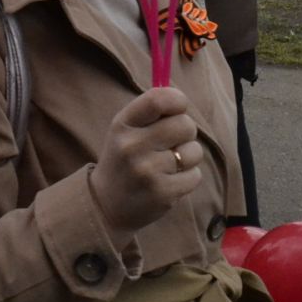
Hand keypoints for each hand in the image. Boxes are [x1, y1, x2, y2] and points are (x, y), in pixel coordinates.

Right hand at [87, 87, 203, 243]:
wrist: (106, 205)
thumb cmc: (123, 159)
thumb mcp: (125, 130)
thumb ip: (150, 110)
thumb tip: (181, 96)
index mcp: (123, 124)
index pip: (158, 99)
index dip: (177, 100)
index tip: (179, 108)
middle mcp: (132, 146)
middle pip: (185, 124)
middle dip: (185, 131)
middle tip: (172, 141)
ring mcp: (147, 171)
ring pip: (194, 151)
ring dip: (187, 156)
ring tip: (169, 164)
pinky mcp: (162, 193)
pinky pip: (195, 175)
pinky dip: (188, 177)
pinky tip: (169, 181)